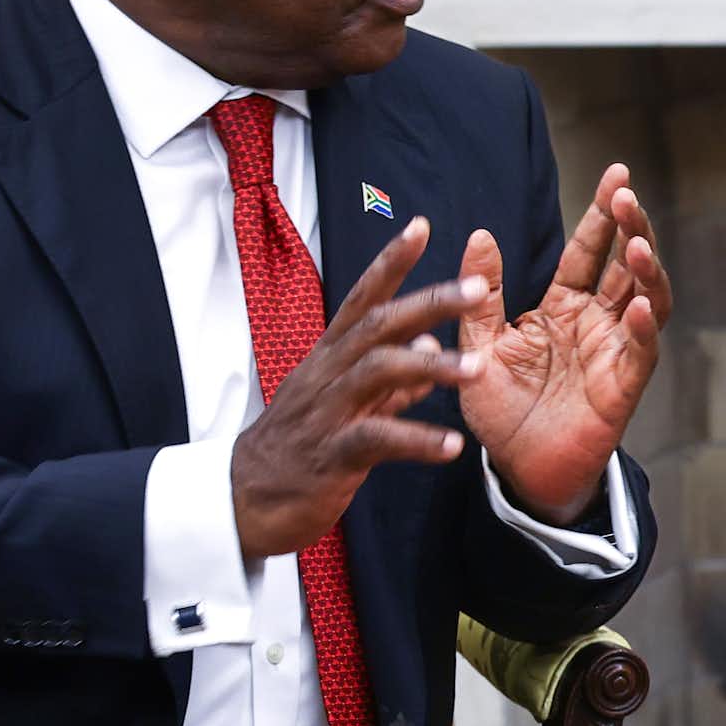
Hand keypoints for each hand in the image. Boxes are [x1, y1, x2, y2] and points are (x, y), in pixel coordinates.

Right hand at [230, 217, 480, 559]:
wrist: (245, 499)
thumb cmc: (301, 448)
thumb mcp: (346, 404)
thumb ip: (393, 379)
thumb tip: (431, 344)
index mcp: (332, 358)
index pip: (362, 298)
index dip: (390, 261)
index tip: (423, 226)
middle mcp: (328, 374)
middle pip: (377, 325)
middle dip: (428, 303)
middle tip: (477, 288)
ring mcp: (328, 412)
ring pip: (378, 373)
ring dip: (432, 368)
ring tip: (480, 369)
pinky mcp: (330, 455)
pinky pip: (375, 439)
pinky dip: (416, 440)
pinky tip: (453, 447)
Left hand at [459, 163, 672, 523]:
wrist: (517, 467)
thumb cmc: (502, 408)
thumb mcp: (479, 343)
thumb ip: (482, 293)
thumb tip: (480, 235)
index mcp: (565, 305)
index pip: (590, 250)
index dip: (603, 214)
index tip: (615, 176)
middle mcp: (598, 322)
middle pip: (625, 264)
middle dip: (631, 228)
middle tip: (626, 194)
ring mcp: (616, 351)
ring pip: (646, 300)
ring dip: (646, 271)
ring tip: (637, 244)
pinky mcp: (624, 386)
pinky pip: (641, 351)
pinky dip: (643, 327)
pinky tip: (639, 303)